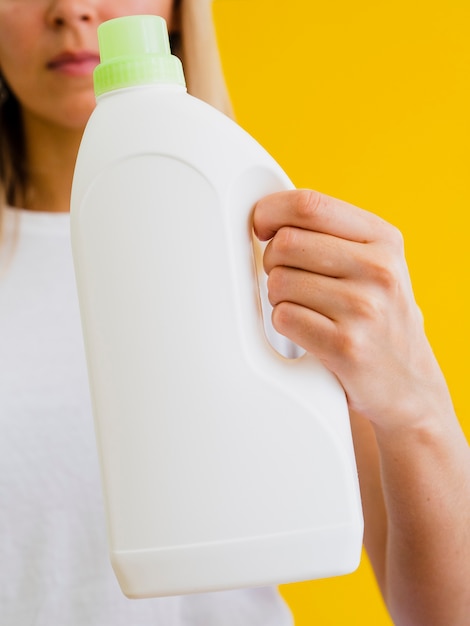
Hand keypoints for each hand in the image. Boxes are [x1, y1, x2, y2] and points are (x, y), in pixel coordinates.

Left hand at [253, 189, 452, 431]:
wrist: (409, 383)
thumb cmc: (380, 316)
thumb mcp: (376, 264)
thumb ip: (332, 235)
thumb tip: (268, 216)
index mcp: (383, 239)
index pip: (309, 204)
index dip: (271, 211)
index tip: (261, 226)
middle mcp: (379, 269)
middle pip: (286, 243)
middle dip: (272, 261)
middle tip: (287, 278)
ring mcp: (364, 308)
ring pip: (279, 282)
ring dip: (278, 296)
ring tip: (303, 307)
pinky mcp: (345, 345)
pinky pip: (283, 317)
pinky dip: (284, 323)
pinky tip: (306, 330)